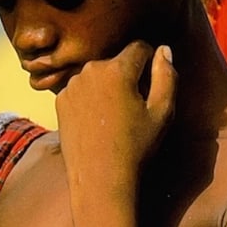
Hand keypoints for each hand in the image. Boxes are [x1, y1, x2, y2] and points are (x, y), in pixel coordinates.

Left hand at [56, 41, 176, 195]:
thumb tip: (164, 50)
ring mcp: (71, 85)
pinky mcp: (60, 101)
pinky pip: (81, 90)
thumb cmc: (136, 148)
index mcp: (117, 70)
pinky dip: (90, 99)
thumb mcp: (162, 112)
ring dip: (108, 86)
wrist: (99, 179)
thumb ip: (167, 75)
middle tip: (134, 106)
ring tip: (115, 117)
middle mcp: (90, 71)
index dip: (151, 62)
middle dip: (127, 75)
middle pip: (117, 61)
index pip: (140, 47)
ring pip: (98, 75)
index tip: (152, 83)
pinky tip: (97, 122)